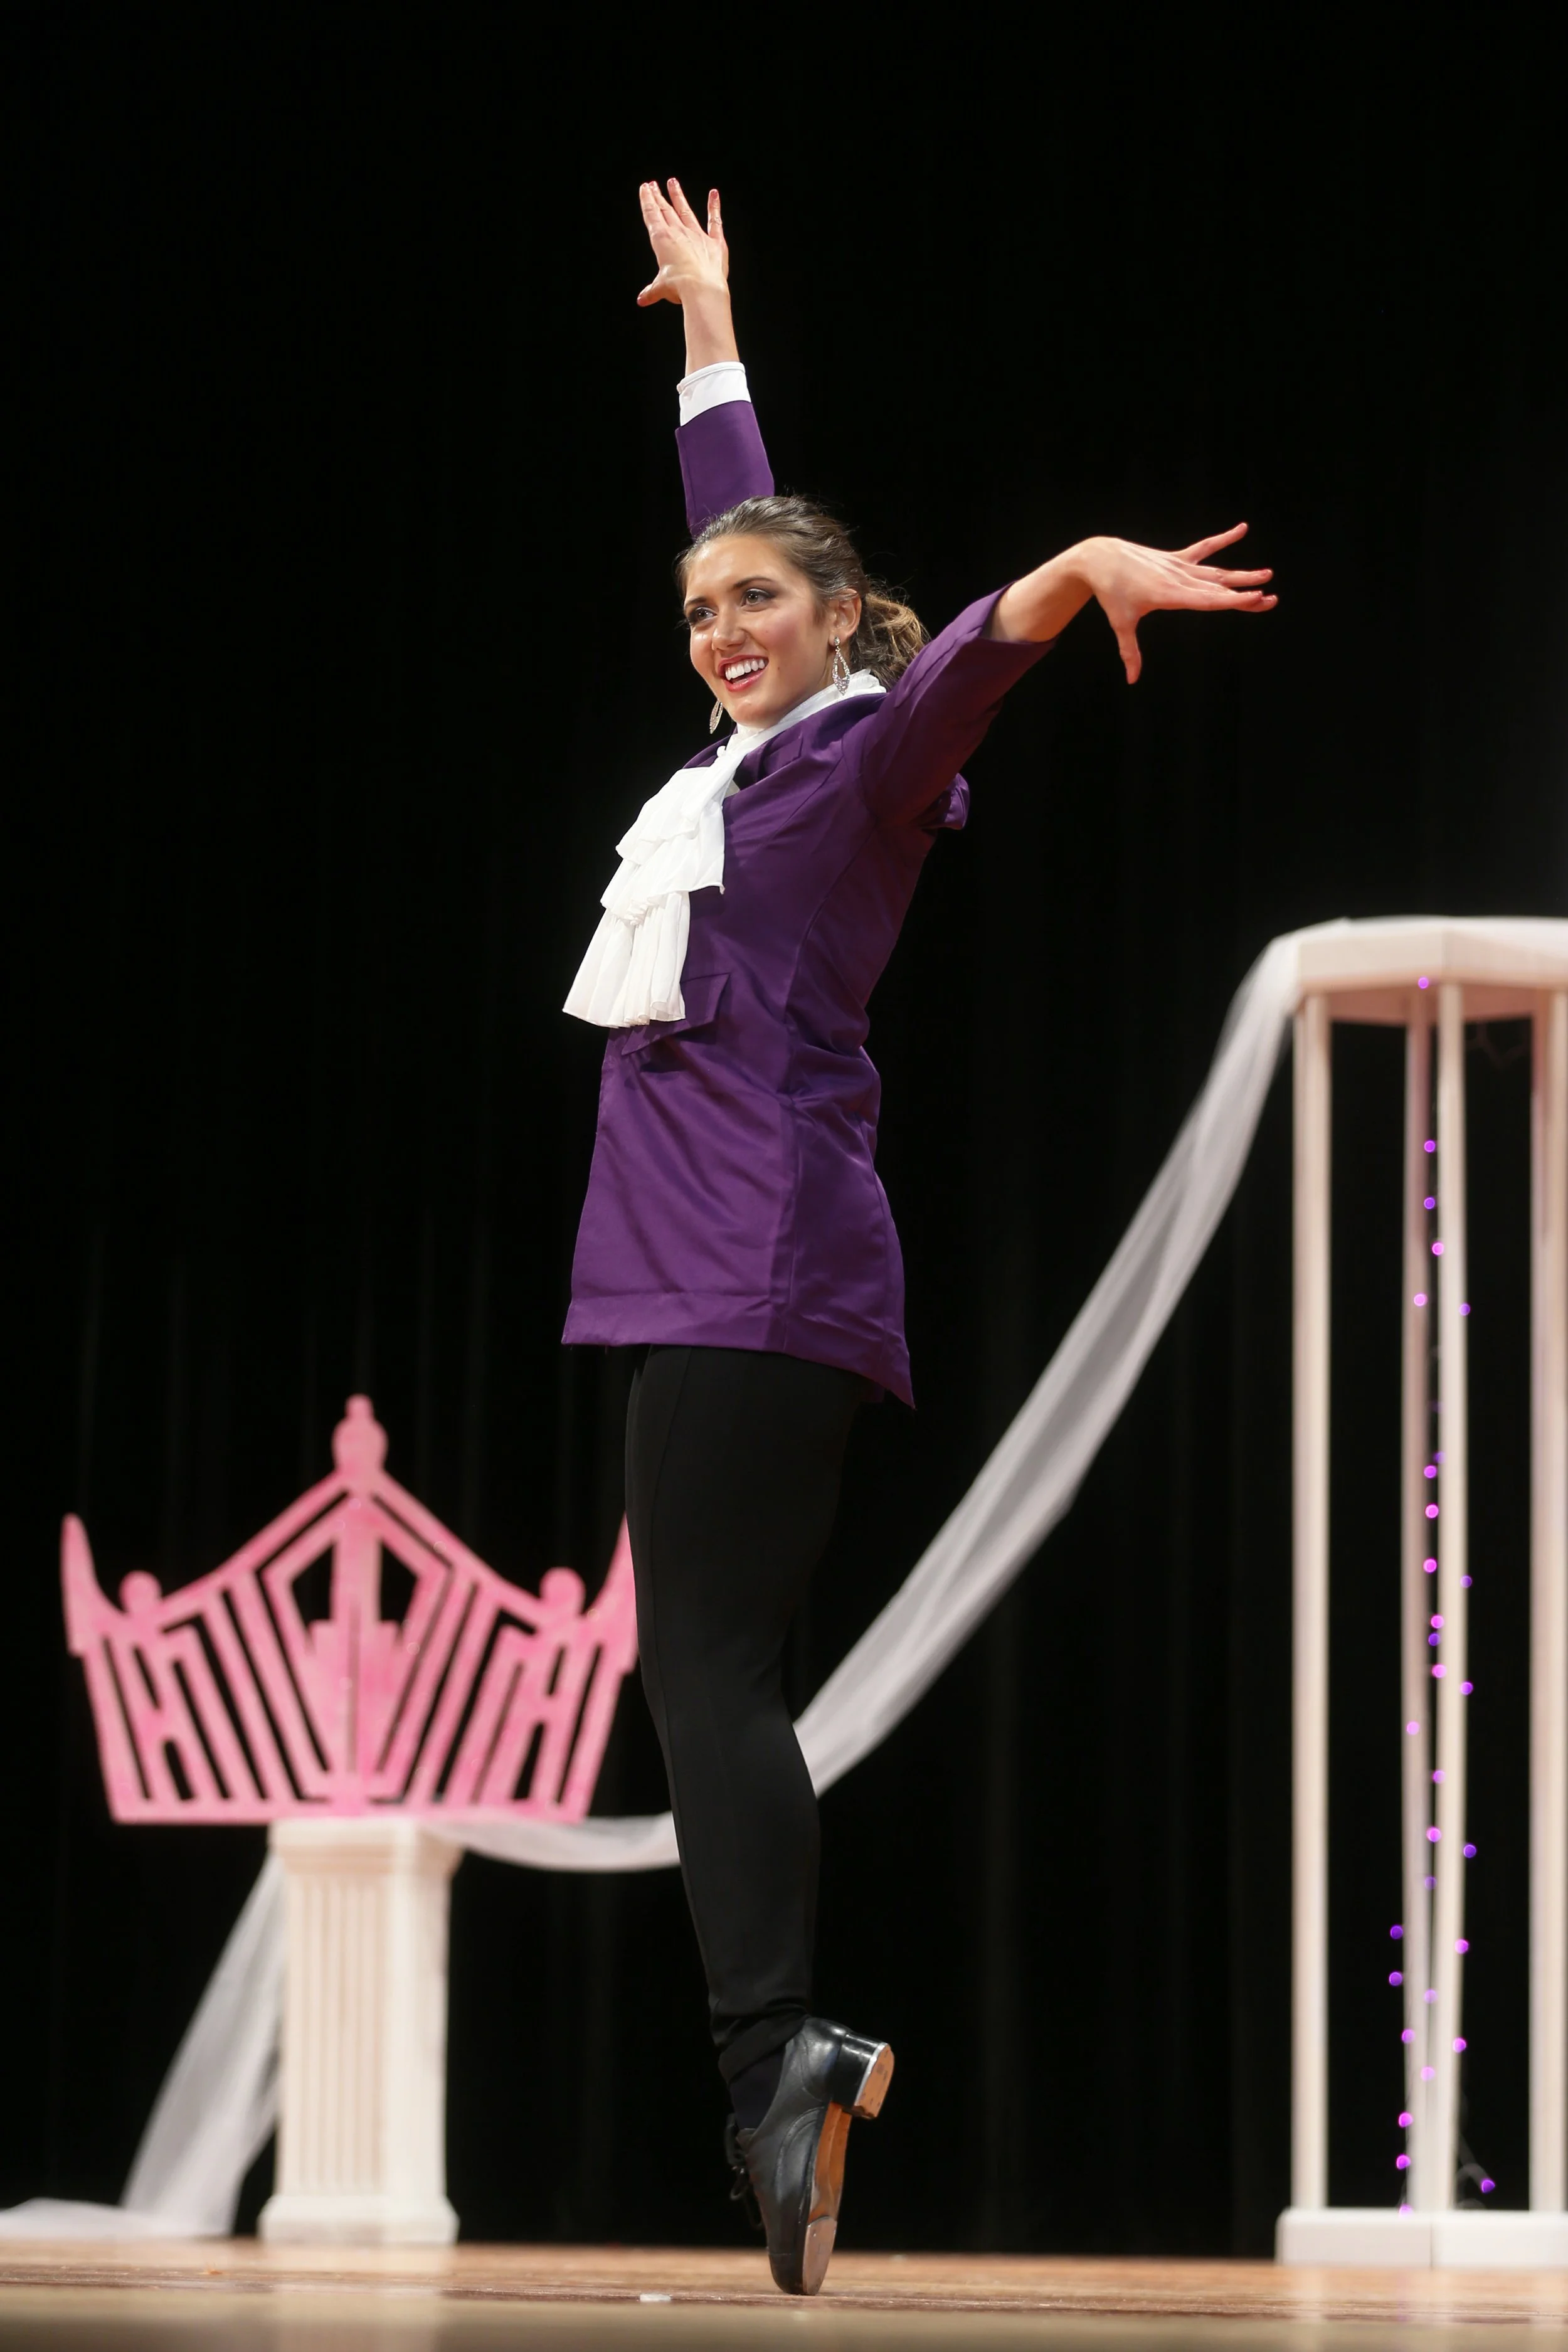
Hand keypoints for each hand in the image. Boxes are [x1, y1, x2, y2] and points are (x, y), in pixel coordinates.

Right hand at [636, 178, 728, 309]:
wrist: (702, 289)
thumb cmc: (680, 288)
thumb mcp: (661, 288)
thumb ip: (652, 291)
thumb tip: (643, 299)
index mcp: (662, 240)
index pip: (652, 215)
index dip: (647, 201)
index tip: (645, 188)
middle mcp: (679, 233)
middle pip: (666, 210)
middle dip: (659, 197)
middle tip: (653, 185)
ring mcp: (697, 235)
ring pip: (685, 211)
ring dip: (678, 196)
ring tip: (673, 183)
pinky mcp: (715, 242)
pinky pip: (715, 221)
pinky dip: (714, 207)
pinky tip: (714, 194)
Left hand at [1082, 525, 1276, 682]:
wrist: (1101, 558)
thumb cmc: (1110, 593)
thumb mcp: (1120, 623)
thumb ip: (1130, 651)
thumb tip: (1133, 680)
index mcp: (1169, 594)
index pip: (1208, 600)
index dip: (1233, 601)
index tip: (1255, 600)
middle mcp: (1179, 578)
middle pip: (1218, 588)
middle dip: (1245, 594)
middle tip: (1270, 598)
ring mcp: (1179, 566)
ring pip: (1216, 571)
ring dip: (1242, 574)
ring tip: (1267, 575)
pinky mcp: (1176, 558)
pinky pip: (1204, 548)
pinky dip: (1223, 539)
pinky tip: (1242, 528)